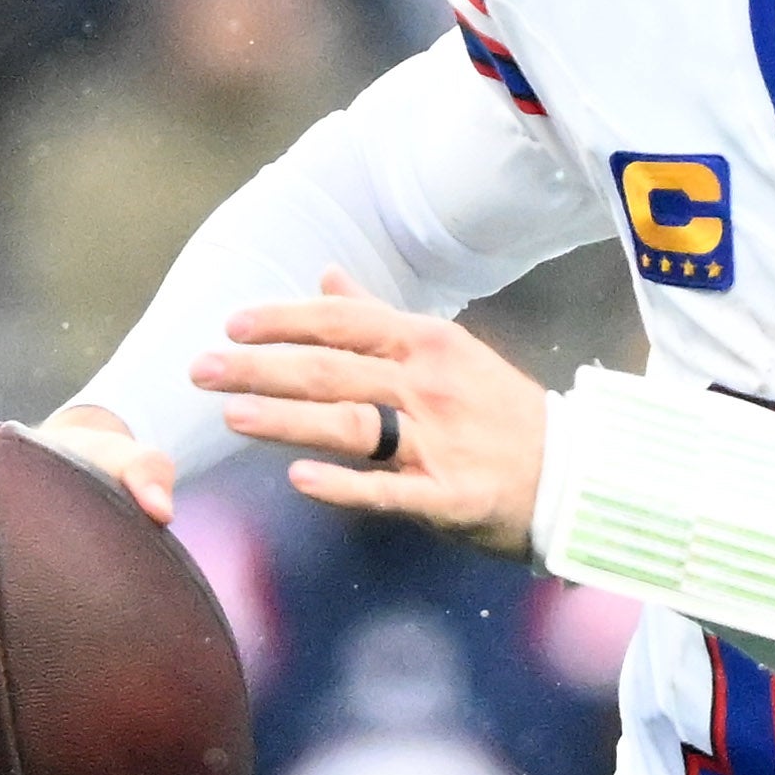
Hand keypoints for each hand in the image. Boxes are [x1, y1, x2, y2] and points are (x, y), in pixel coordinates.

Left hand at [190, 272, 550, 555]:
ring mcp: (440, 442)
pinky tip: (298, 480)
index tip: (231, 324)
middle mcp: (429, 386)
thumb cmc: (503, 414)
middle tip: (199, 370)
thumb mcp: (449, 352)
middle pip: (330, 370)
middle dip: (258, 368)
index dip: (284, 320)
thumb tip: (325, 277)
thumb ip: (380, 317)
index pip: (343, 322)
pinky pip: (387, 491)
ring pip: (348, 425)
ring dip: (283, 419)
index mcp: (428, 344)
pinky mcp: (449, 497)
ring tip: (230, 416)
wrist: (576, 476)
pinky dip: (343, 485)